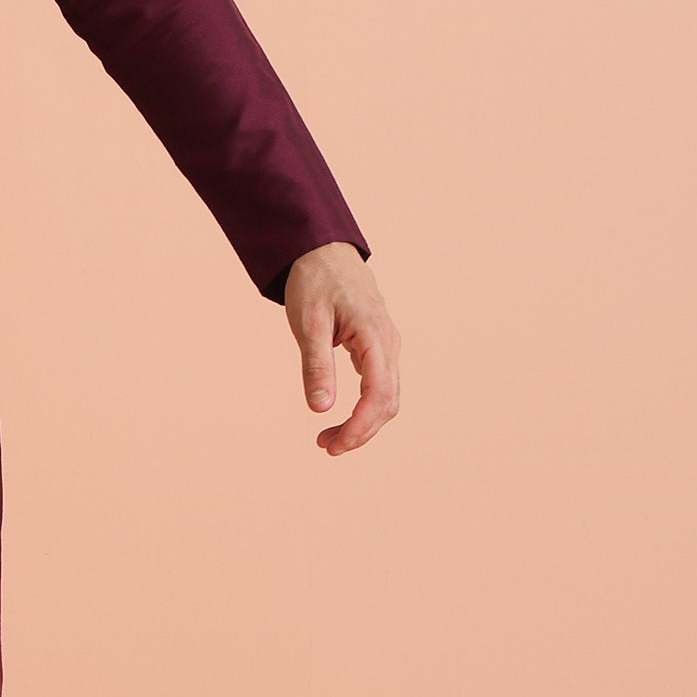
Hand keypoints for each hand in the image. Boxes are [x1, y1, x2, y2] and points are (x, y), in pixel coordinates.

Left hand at [283, 242, 399, 455]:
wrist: (322, 250)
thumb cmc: (314, 281)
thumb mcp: (308, 323)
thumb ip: (316, 365)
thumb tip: (321, 408)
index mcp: (374, 335)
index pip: (378, 394)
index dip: (360, 426)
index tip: (335, 445)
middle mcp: (389, 343)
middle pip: (388, 402)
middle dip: (361, 431)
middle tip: (325, 447)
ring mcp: (387, 345)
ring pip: (387, 396)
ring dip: (363, 423)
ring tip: (328, 438)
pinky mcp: (379, 347)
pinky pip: (380, 384)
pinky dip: (364, 407)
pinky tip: (341, 417)